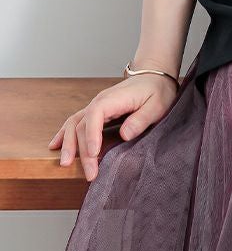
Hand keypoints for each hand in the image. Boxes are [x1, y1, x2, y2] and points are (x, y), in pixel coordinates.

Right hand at [47, 74, 179, 181]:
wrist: (155, 77)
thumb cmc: (157, 91)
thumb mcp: (157, 105)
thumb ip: (141, 119)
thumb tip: (124, 134)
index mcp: (114, 98)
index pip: (95, 115)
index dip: (92, 135)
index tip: (94, 154)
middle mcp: (100, 101)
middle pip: (83, 125)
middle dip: (83, 151)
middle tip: (90, 174)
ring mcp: (96, 106)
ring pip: (74, 124)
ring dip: (69, 144)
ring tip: (65, 164)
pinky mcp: (96, 112)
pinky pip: (76, 122)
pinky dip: (65, 134)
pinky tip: (55, 146)